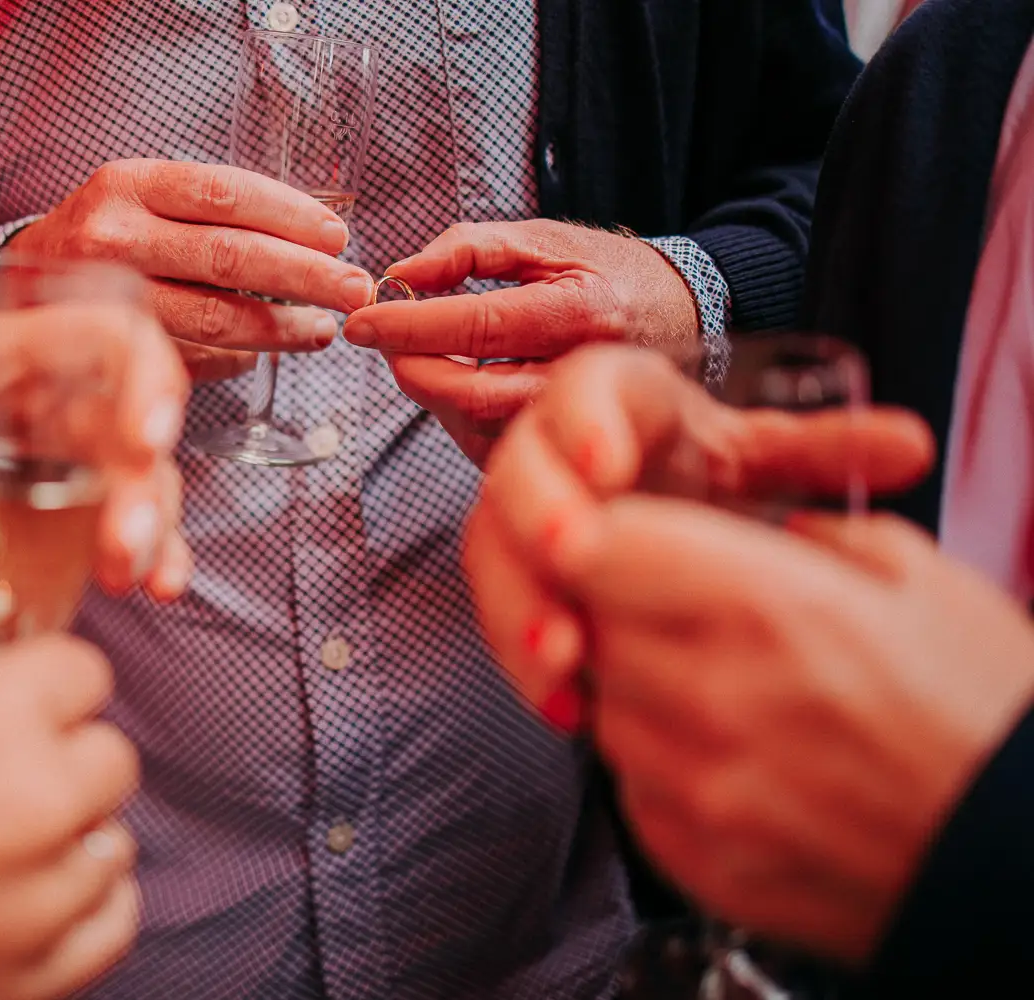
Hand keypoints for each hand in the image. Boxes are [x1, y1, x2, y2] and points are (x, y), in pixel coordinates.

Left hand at [0, 302, 191, 607]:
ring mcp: (71, 470)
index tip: (147, 438)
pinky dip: (154, 559)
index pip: (106, 336)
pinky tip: (157, 588)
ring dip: (155, 527)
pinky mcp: (73, 529)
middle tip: (124, 544)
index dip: (146, 375)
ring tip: (127, 581)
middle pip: (139, 419)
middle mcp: (55, 406)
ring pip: (145, 482)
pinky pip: (132, 536)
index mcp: (7, 360)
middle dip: (148, 481)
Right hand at [0, 636, 140, 999]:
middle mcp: (34, 804)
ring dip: (70, 839)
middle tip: (4, 779)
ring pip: (113, 842)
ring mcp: (37, 901)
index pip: (85, 675)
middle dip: (63, 761)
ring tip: (3, 849)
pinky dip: (83, 909)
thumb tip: (13, 717)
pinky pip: (109, 924)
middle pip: (111, 757)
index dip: (47, 689)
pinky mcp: (25, 979)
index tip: (24, 705)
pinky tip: (39, 900)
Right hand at [10, 159, 375, 381]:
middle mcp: (112, 237)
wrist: (18, 288)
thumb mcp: (141, 201)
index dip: (290, 214)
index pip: (225, 193)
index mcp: (127, 185)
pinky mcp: (117, 351)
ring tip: (322, 328)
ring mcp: (111, 300)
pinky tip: (271, 349)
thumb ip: (209, 213)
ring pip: (218, 317)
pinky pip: (195, 356)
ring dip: (283, 326)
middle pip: (230, 257)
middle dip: (305, 275)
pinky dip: (241, 354)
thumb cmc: (102, 240)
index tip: (337, 236)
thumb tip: (310, 243)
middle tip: (353, 288)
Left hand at [341, 220, 704, 462]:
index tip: (360, 319)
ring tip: (414, 353)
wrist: (679, 317)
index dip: (410, 325)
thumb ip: (468, 248)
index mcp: (580, 312)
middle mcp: (584, 373)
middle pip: (473, 390)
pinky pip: (491, 449)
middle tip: (380, 339)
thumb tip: (400, 275)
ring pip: (478, 426)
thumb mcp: (543, 239)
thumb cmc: (604, 272)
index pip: (478, 325)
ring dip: (428, 392)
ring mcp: (579, 420)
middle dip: (410, 367)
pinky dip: (453, 417)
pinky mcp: (564, 448)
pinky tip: (446, 383)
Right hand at [464, 344, 935, 709]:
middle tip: (574, 558)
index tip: (610, 468)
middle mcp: (549, 449)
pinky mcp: (510, 574)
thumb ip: (825, 448)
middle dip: (537, 518)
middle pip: (514, 470)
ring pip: (491, 551)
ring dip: (519, 607)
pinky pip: (499, 611)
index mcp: (611, 398)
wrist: (646, 495)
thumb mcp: (763, 452)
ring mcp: (519, 514)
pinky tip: (567, 704)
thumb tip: (912, 446)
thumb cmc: (703, 467)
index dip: (585, 424)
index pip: (581, 390)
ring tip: (565, 663)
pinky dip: (523, 656)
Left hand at [516, 500, 1033, 963]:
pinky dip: (659, 761)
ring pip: (600, 703)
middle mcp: (713, 697)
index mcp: (767, 607)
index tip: (626, 533)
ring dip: (636, 684)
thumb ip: (818, 536)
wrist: (1022, 866)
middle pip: (586, 621)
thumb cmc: (990, 723)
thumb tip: (769, 522)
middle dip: (619, 605)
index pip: (598, 543)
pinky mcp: (689, 856)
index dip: (604, 530)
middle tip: (682, 610)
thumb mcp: (922, 582)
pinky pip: (627, 783)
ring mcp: (695, 787)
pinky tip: (731, 755)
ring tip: (725, 688)